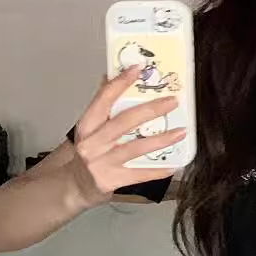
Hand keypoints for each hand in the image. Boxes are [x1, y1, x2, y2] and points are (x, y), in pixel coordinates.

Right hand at [73, 66, 185, 194]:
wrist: (74, 186)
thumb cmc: (87, 153)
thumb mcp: (89, 128)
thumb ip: (101, 105)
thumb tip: (111, 76)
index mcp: (87, 125)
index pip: (103, 99)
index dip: (120, 83)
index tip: (137, 69)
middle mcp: (93, 143)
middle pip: (124, 122)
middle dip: (151, 110)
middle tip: (172, 101)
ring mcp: (102, 163)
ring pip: (135, 148)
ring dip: (161, 139)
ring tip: (181, 132)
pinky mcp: (111, 180)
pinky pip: (139, 174)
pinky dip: (157, 170)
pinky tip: (173, 165)